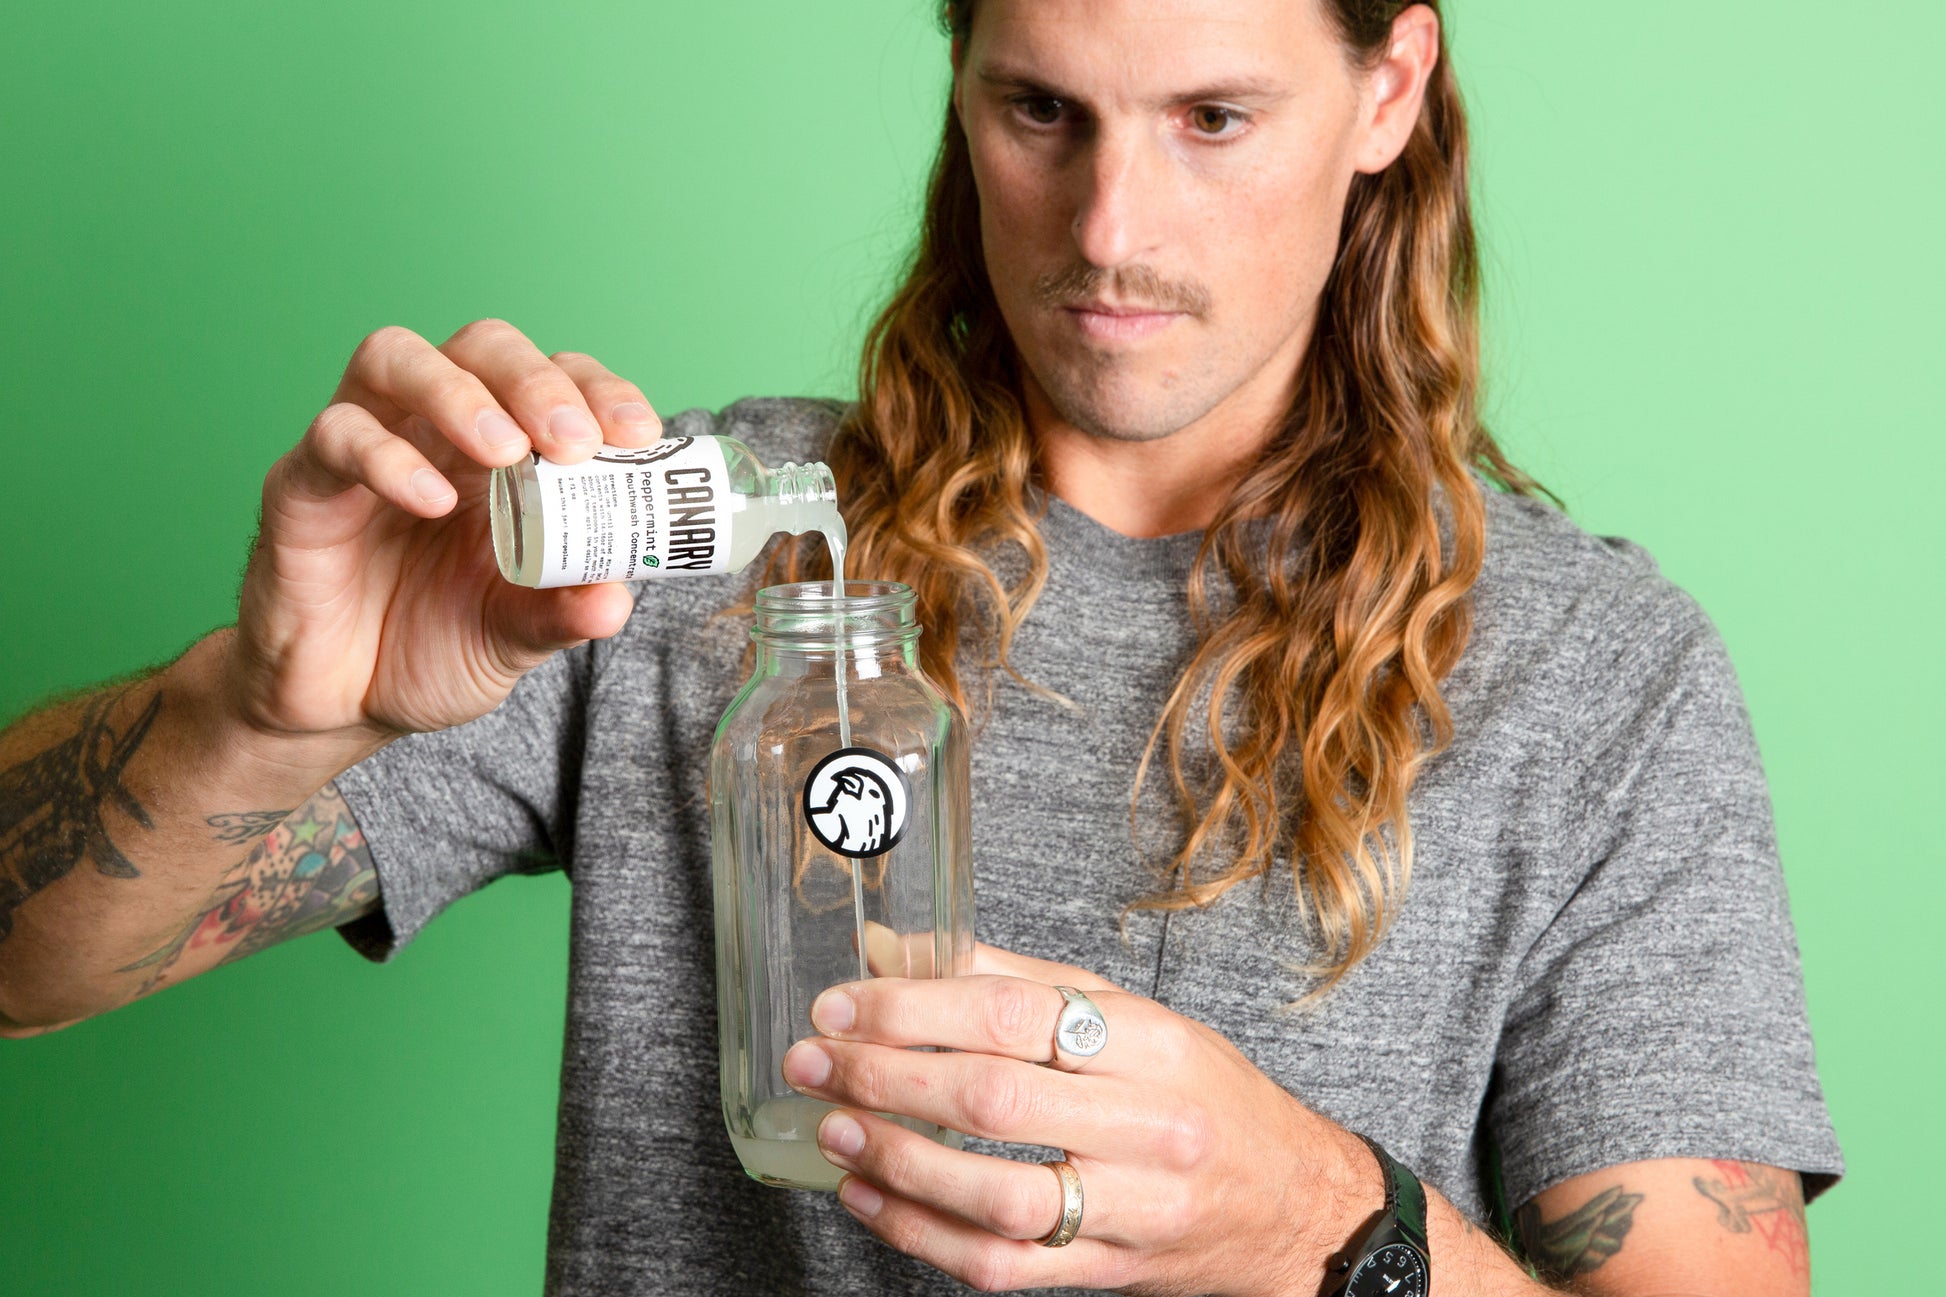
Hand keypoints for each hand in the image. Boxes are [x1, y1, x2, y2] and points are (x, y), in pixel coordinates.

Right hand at [229, 319, 662, 745]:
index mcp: (503, 453)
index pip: (554, 380)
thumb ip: (562, 612)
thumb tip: (618, 599)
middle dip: (534, 380)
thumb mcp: (516, 636)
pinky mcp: (301, 484)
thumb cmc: (433, 646)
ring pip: (394, 359)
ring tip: (506, 451)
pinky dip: (386, 457)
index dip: (597, 389)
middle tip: (573, 441)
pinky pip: (334, 437)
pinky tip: (431, 499)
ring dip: (459, 393)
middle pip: (481, 347)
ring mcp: (366, 446)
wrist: (343, 708)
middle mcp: (435, 431)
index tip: (640, 433)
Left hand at [780, 943, 1370, 1295]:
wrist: (1295, 1206)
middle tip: (815, 1060)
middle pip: (995, 1099)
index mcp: (1151, 1043)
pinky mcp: (1109, 1274)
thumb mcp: (1131, 1013)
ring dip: (898, 1162)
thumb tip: (899, 950)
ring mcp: (1131, 1209)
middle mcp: (1147, 1125)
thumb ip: (1012, 978)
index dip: (913, 1008)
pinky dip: (921, 1234)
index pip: (1015, 1015)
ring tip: (835, 1128)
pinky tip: (871, 1199)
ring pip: (996, 1195)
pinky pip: (1002, 1265)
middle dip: (885, 1076)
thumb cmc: (1206, 1096)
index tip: (844, 1005)